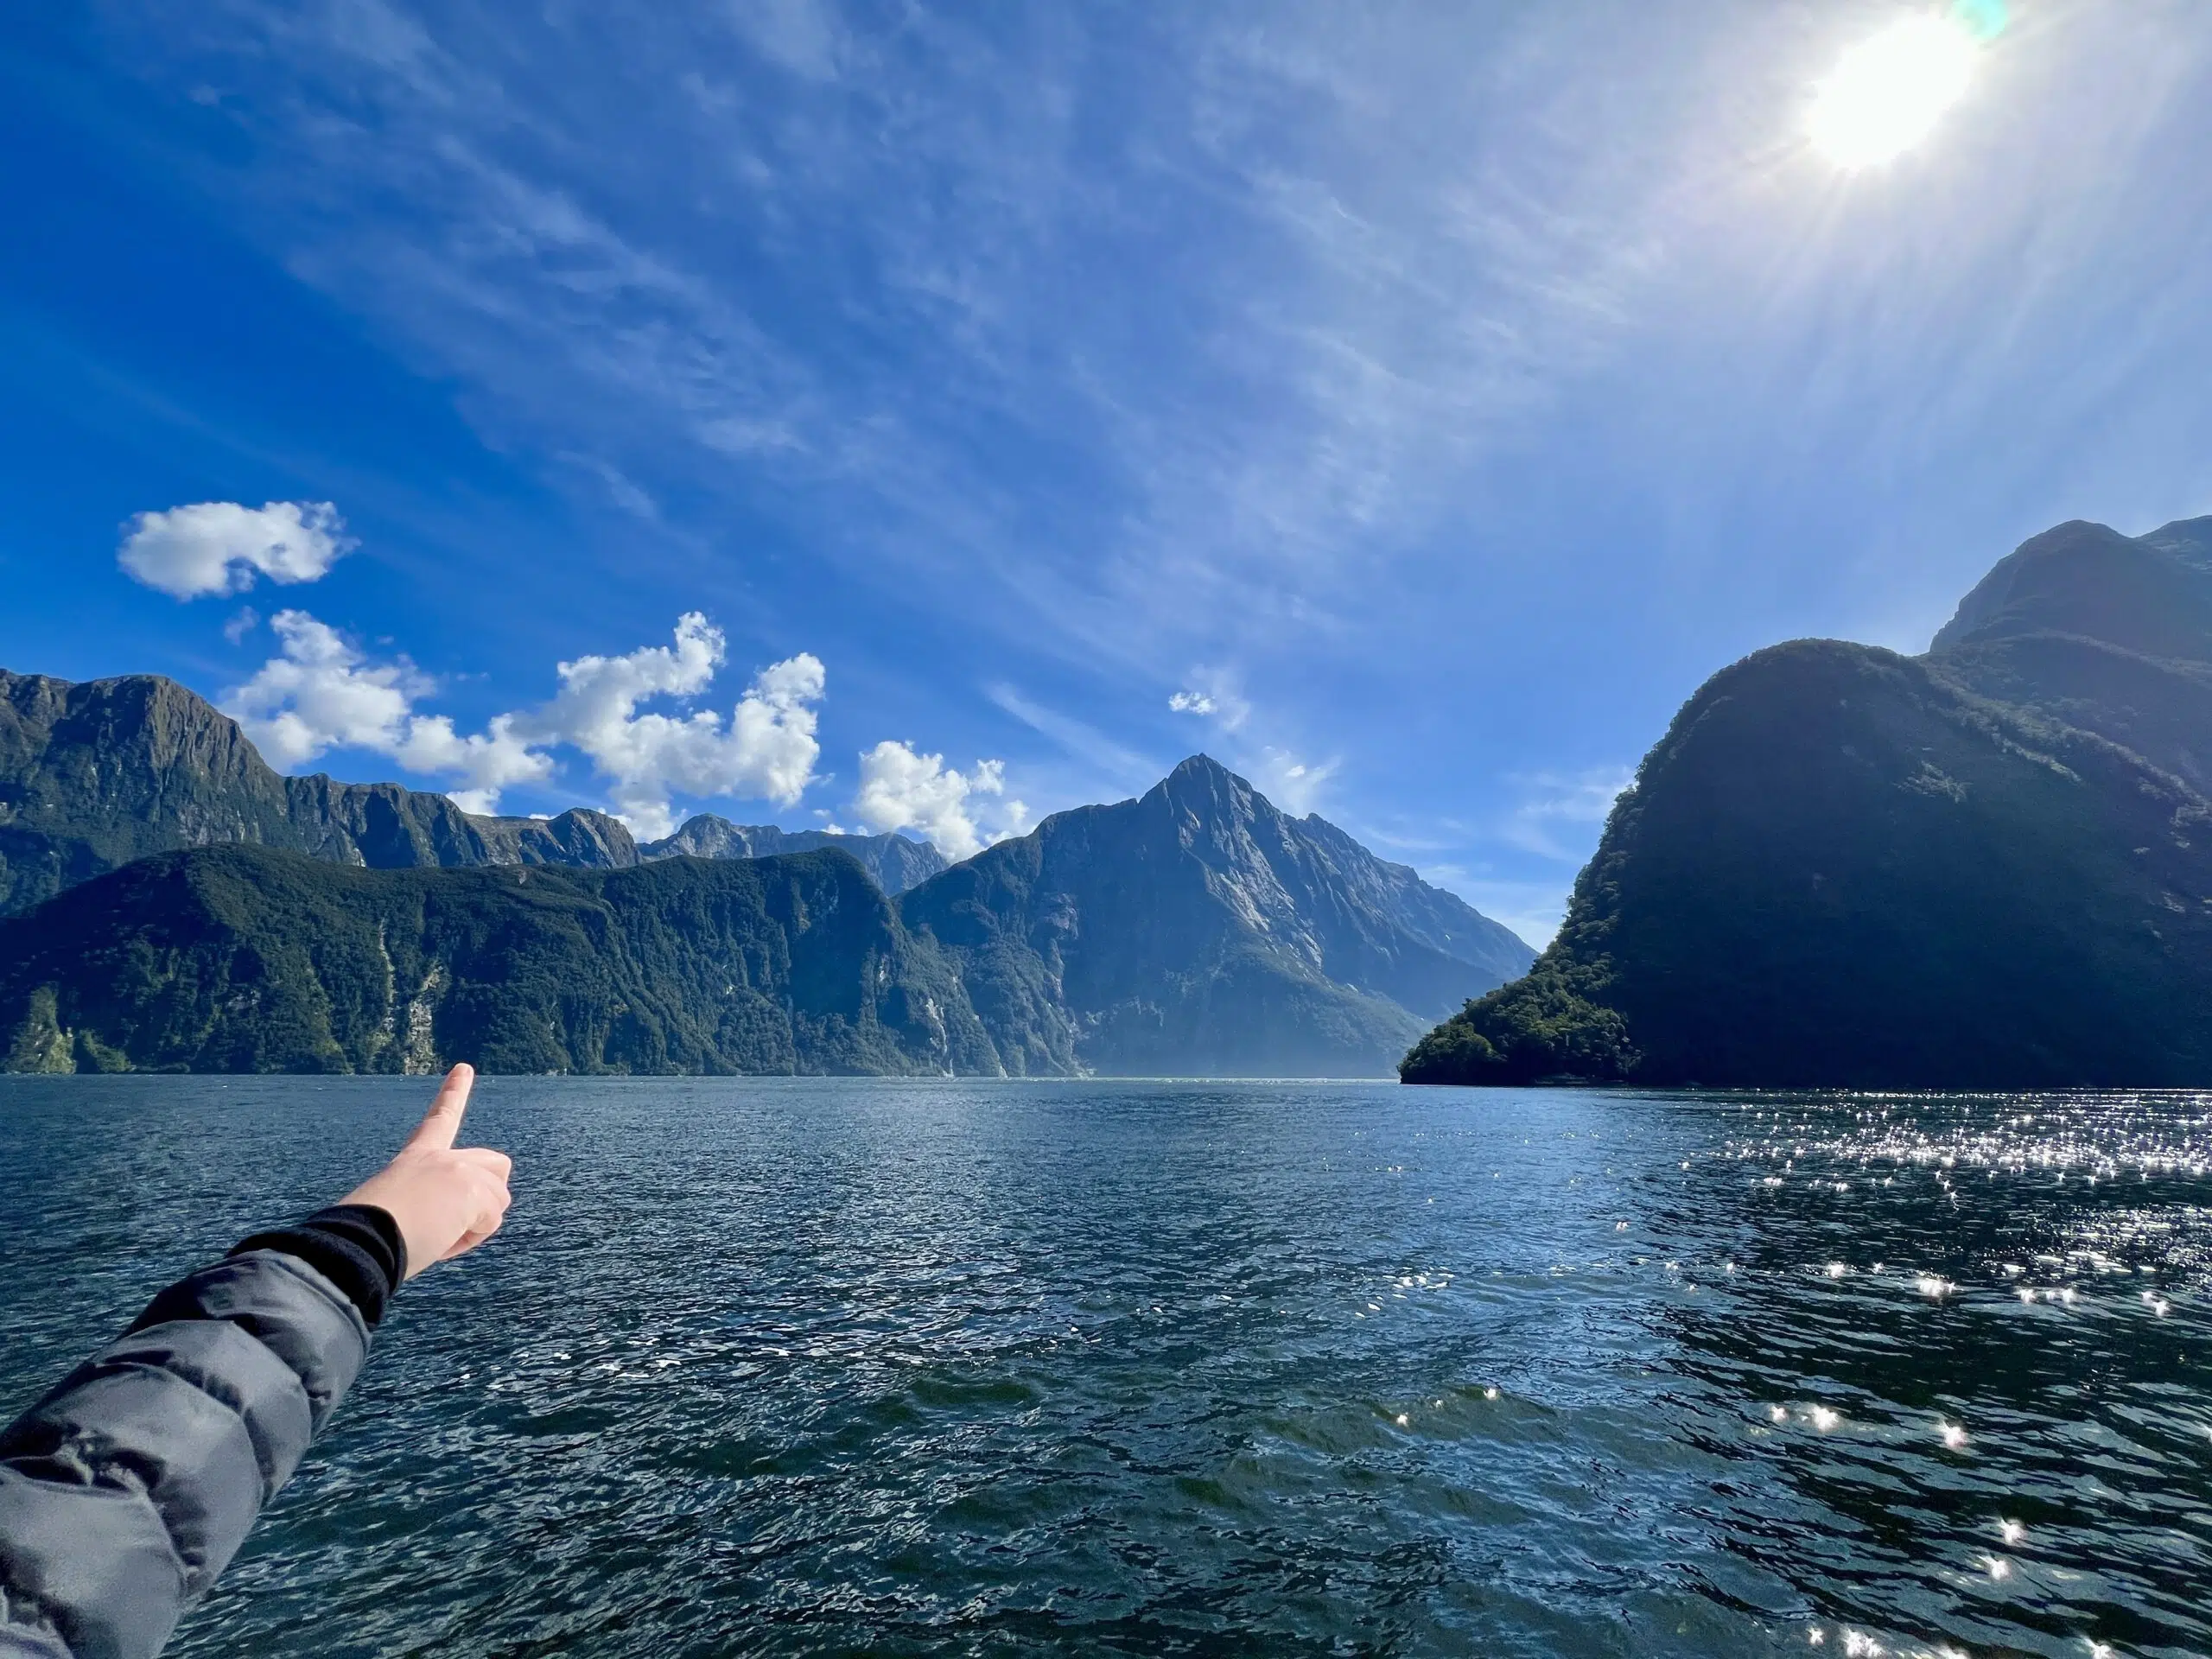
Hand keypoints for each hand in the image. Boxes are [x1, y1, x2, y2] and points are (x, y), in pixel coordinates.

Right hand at [342, 1065, 512, 1279]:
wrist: (359, 1243)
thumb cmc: (366, 1240)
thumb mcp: (395, 1213)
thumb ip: (425, 1206)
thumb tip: (448, 1226)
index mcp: (414, 1159)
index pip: (439, 1121)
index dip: (453, 1093)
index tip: (464, 1068)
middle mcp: (440, 1158)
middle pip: (496, 1165)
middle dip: (489, 1196)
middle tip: (454, 1222)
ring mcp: (459, 1169)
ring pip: (499, 1200)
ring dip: (474, 1228)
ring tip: (434, 1235)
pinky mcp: (473, 1189)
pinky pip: (491, 1222)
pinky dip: (469, 1240)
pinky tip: (439, 1240)